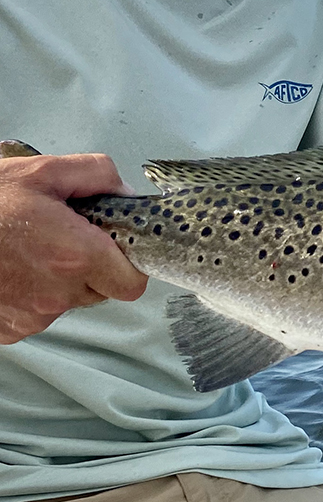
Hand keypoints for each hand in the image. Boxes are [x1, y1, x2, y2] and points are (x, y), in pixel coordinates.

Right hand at [0, 153, 146, 343]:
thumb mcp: (41, 171)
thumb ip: (96, 175)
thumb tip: (126, 192)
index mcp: (76, 256)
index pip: (132, 283)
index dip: (128, 265)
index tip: (114, 247)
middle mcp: (57, 294)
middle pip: (101, 291)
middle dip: (93, 268)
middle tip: (65, 239)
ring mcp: (31, 317)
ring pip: (67, 302)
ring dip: (59, 281)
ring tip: (28, 250)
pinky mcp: (8, 331)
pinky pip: (36, 315)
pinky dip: (29, 295)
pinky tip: (10, 269)